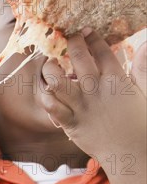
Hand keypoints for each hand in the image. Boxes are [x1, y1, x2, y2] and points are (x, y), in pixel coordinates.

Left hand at [40, 30, 146, 158]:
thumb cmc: (138, 123)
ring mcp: (82, 107)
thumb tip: (145, 46)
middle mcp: (97, 90)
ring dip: (50, 70)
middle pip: (78, 58)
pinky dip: (47, 98)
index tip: (85, 32)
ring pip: (58, 82)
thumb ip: (142, 69)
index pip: (101, 50)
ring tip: (50, 65)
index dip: (92, 38)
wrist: (128, 151)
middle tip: (67, 41)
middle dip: (71, 44)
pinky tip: (47, 92)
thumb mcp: (145, 92)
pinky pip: (53, 108)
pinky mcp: (71, 124)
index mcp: (116, 79)